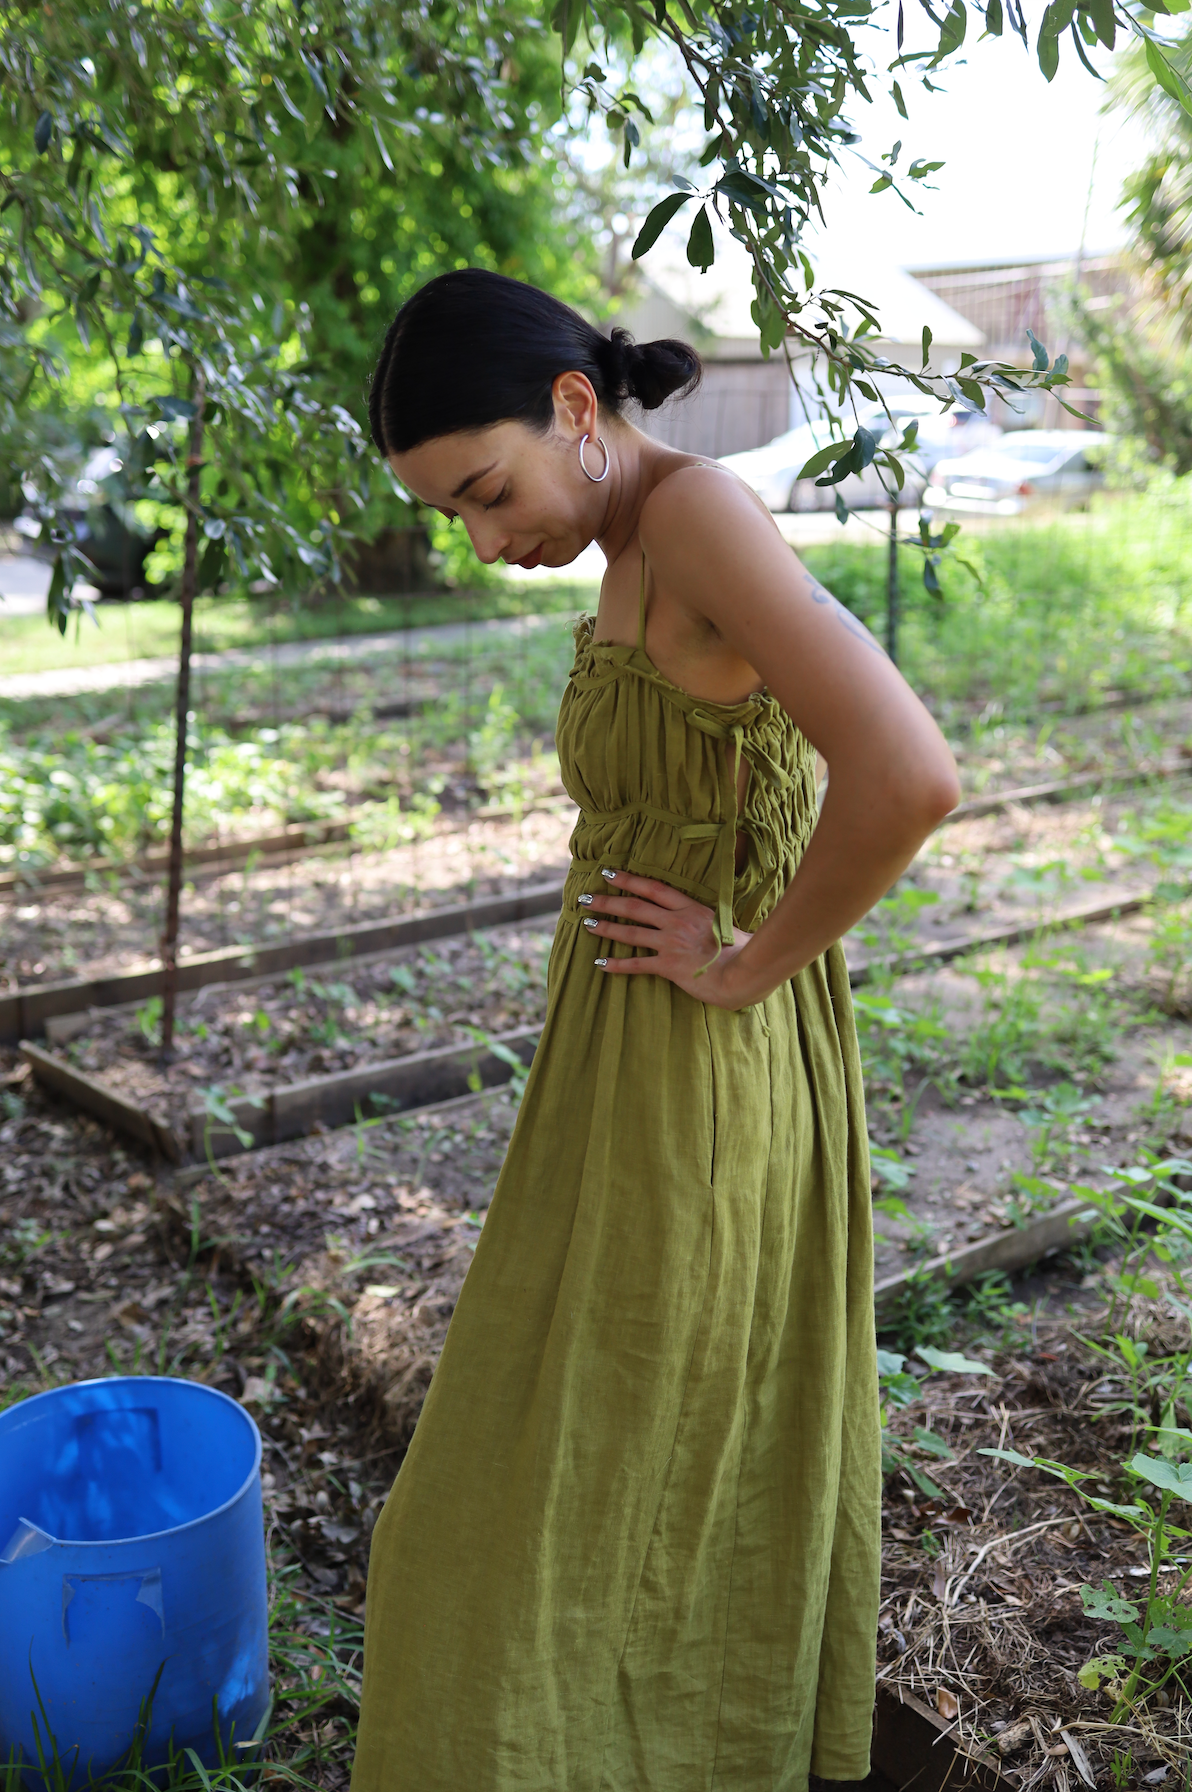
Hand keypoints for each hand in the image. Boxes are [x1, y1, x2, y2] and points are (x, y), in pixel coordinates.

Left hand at [579, 868, 755, 1009]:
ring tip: (587, 925)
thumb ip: (704, 918)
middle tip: (586, 898)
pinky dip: (617, 964)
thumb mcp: (722, 923)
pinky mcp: (669, 966)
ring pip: (631, 933)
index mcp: (691, 908)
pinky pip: (637, 964)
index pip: (654, 888)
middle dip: (608, 901)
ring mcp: (671, 943)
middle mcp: (677, 922)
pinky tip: (600, 963)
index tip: (609, 874)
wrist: (742, 972)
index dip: (629, 880)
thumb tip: (696, 917)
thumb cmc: (740, 949)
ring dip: (607, 928)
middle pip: (635, 907)